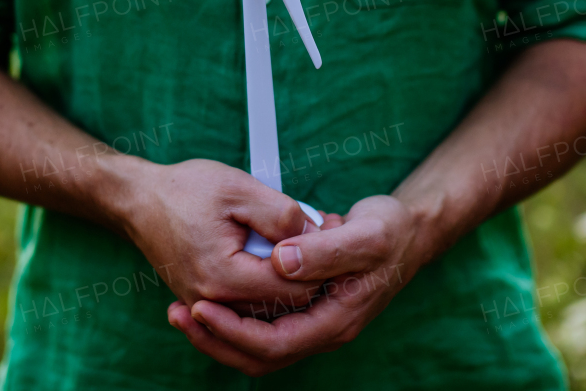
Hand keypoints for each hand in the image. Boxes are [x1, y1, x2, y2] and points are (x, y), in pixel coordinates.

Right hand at [122, 158, 323, 314]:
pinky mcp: (205, 300)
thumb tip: (317, 234)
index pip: (293, 288)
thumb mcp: (238, 188)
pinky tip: (274, 249)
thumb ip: (281, 214)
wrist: (139, 200)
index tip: (332, 231)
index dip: (320, 262)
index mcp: (224, 275)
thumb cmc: (184, 190)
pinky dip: (267, 279)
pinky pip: (248, 301)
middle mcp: (213, 301)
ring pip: (268, 306)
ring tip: (299, 236)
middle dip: (308, 270)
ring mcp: (207, 304)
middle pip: (284, 303)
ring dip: (288, 275)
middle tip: (321, 230)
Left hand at [167, 194, 424, 375]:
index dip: (234, 331)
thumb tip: (281, 262)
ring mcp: (311, 320)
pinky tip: (209, 295)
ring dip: (218, 331)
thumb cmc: (390, 232)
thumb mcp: (366, 235)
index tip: (201, 307)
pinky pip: (260, 323)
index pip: (275, 343)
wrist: (407, 231)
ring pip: (256, 344)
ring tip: (181, 309)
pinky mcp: (302, 306)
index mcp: (336, 320)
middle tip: (178, 313)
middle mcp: (321, 329)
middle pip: (259, 354)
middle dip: (215, 339)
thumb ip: (325, 250)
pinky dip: (233, 315)